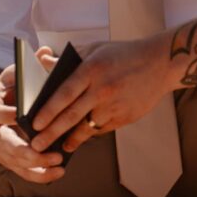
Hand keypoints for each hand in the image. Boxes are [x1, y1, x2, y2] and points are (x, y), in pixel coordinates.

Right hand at [0, 63, 65, 183]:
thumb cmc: (4, 90)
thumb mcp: (11, 74)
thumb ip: (27, 65)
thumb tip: (45, 51)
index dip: (8, 115)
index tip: (24, 116)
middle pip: (5, 144)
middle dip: (28, 150)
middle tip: (51, 152)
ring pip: (14, 162)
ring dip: (36, 166)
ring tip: (59, 164)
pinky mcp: (5, 159)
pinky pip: (20, 171)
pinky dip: (37, 175)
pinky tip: (56, 174)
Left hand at [29, 35, 171, 155]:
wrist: (161, 63)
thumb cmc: (124, 54)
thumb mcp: (95, 49)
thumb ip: (67, 59)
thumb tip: (43, 62)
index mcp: (91, 69)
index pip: (64, 93)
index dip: (48, 110)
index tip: (35, 123)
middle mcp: (102, 90)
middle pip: (71, 116)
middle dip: (51, 133)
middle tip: (37, 144)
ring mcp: (114, 106)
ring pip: (86, 127)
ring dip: (70, 139)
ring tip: (56, 147)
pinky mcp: (125, 117)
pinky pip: (101, 129)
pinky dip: (88, 135)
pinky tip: (78, 139)